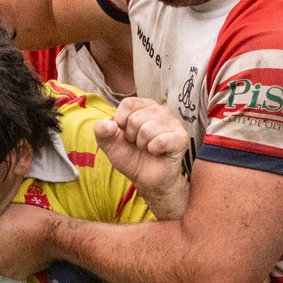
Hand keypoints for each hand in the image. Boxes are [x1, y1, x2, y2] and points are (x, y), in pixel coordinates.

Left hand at [0, 202, 60, 280]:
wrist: (52, 235)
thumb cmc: (29, 218)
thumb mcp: (3, 211)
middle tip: (10, 235)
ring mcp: (4, 270)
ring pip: (1, 261)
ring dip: (6, 255)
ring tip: (19, 244)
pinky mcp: (17, 276)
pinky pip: (13, 268)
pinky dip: (17, 263)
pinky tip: (25, 252)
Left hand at [95, 96, 192, 218]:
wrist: (146, 179)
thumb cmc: (131, 157)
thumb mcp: (109, 143)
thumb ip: (101, 131)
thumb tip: (110, 125)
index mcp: (145, 106)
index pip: (128, 103)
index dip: (121, 122)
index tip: (126, 134)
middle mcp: (161, 110)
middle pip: (135, 118)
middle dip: (131, 136)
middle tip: (139, 144)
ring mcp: (174, 122)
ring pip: (147, 129)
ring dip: (142, 144)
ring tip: (147, 148)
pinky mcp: (181, 138)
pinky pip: (160, 141)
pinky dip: (153, 150)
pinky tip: (157, 152)